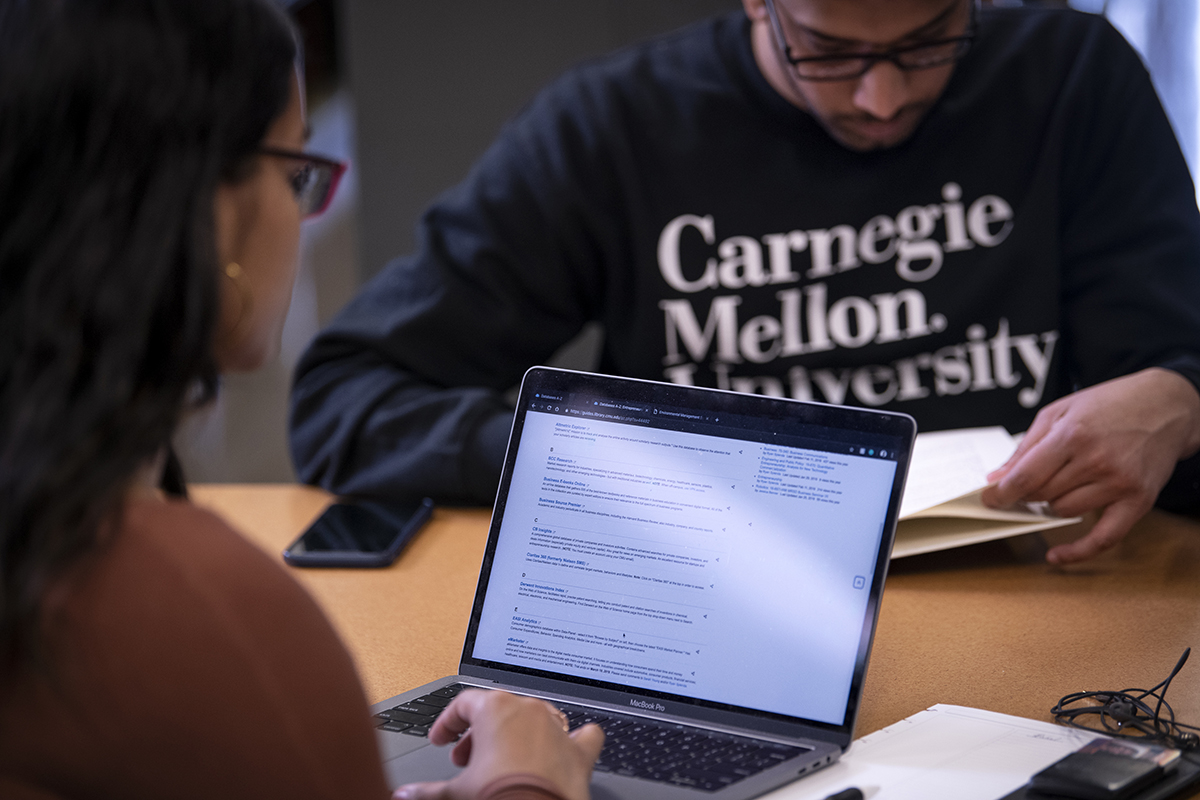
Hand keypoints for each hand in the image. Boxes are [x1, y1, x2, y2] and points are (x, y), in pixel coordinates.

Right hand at [392, 690, 603, 799]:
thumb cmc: (499, 796)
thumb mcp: (456, 792)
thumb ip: (427, 790)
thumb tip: (404, 795)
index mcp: (495, 709)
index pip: (464, 704)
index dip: (448, 723)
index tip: (442, 739)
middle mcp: (528, 710)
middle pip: (498, 711)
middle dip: (479, 735)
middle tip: (466, 760)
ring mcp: (556, 728)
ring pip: (536, 719)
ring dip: (518, 736)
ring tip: (505, 760)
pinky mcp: (579, 750)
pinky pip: (583, 736)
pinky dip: (573, 742)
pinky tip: (565, 749)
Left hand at [982, 368, 1199, 564]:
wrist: (1166, 405)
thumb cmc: (1110, 404)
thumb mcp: (1060, 411)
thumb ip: (1027, 446)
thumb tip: (998, 477)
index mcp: (1073, 435)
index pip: (1025, 476)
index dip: (1001, 492)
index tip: (988, 499)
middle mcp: (1096, 461)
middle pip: (1042, 494)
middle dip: (1025, 494)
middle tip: (1021, 488)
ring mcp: (1119, 483)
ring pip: (1063, 511)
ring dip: (1051, 505)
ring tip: (1056, 487)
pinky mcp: (1138, 501)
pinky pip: (1104, 538)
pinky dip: (1078, 551)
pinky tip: (1055, 555)